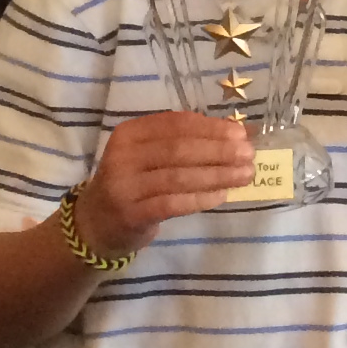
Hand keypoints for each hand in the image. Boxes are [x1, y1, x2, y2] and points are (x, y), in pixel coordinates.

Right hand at [79, 109, 256, 250]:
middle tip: (249, 154)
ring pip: (179, 177)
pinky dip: (201, 199)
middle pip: (179, 149)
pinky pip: (173, 204)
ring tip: (245, 175)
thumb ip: (188, 142)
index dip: (211, 127)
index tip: (241, 133)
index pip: (176, 123)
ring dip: (217, 175)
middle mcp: (123, 156)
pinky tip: (223, 195)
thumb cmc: (135, 182)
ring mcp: (124, 186)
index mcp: (130, 133)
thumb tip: (240, 132)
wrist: (96, 224)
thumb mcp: (152, 156)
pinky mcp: (130, 213)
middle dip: (219, 151)